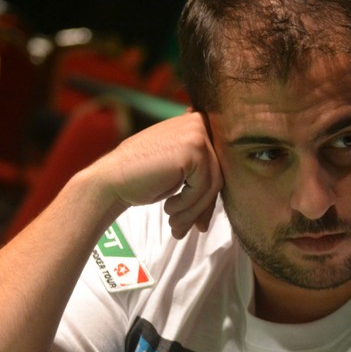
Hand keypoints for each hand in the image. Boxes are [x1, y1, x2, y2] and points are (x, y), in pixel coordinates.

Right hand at [92, 111, 222, 238]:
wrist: (111, 181)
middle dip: (203, 207)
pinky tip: (168, 208)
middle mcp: (199, 122)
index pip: (216, 167)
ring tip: (176, 226)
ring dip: (194, 211)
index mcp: (196, 123)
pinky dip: (188, 205)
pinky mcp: (194, 148)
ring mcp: (197, 133)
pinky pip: (204, 187)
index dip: (208, 198)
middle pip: (218, 175)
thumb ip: (203, 173)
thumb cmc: (143, 179)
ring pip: (213, 184)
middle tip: (187, 229)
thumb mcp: (179, 172)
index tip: (199, 223)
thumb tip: (240, 191)